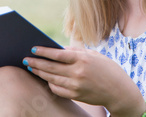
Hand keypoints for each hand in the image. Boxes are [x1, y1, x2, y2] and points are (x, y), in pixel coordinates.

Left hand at [23, 46, 144, 115]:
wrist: (119, 91)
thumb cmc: (107, 69)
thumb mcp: (94, 55)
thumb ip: (76, 52)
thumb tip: (58, 49)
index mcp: (83, 59)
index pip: (58, 54)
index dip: (44, 51)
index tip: (33, 49)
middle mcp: (78, 73)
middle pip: (51, 67)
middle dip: (36, 63)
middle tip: (26, 59)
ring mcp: (77, 85)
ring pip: (52, 78)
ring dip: (40, 73)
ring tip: (32, 68)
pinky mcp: (76, 95)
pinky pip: (57, 89)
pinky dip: (50, 83)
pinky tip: (45, 79)